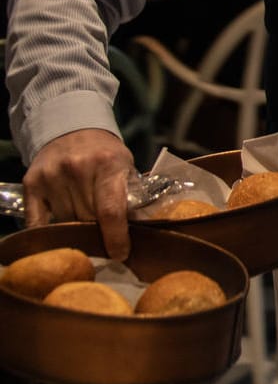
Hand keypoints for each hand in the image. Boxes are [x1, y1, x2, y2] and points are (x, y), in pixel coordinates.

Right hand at [24, 129, 135, 261]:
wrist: (72, 128)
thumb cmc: (105, 153)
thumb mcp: (126, 166)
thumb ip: (131, 195)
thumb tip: (140, 230)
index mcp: (108, 164)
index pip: (111, 210)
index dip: (116, 237)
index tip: (120, 254)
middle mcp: (77, 169)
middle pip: (87, 219)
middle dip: (98, 230)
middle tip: (104, 234)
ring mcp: (52, 176)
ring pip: (65, 222)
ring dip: (76, 226)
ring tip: (84, 219)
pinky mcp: (31, 184)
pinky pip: (38, 222)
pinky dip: (50, 230)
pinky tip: (60, 230)